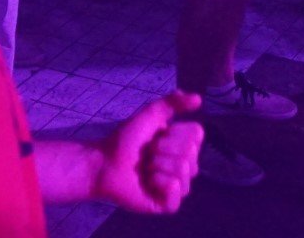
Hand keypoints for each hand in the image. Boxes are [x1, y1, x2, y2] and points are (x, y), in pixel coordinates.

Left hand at [93, 92, 203, 212]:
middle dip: (163, 150)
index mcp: (184, 145)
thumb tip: (199, 98)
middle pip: (190, 153)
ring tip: (144, 169)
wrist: (104, 163)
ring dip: (158, 166)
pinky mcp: (168, 204)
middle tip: (147, 155)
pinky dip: (160, 183)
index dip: (175, 133)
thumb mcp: (150, 114)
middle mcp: (185, 166)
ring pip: (184, 171)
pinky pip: (176, 191)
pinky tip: (148, 184)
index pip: (197, 134)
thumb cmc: (126, 140)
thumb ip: (173, 102)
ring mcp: (178, 186)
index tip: (157, 136)